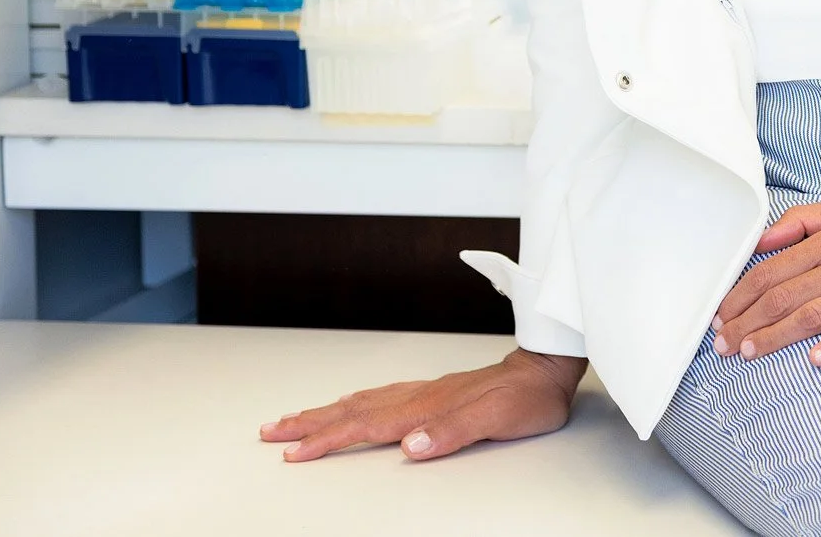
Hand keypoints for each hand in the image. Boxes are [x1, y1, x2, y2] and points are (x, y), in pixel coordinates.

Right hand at [259, 348, 587, 462]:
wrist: (550, 367)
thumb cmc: (528, 398)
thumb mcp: (497, 419)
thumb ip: (453, 432)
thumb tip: (409, 446)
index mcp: (426, 407)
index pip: (365, 426)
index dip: (326, 440)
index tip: (292, 453)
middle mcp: (420, 397)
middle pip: (352, 410)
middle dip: (309, 423)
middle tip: (270, 432)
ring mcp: (426, 392)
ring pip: (363, 400)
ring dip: (325, 411)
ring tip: (293, 417)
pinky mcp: (436, 391)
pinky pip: (382, 395)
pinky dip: (355, 402)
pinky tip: (351, 403)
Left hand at [713, 193, 820, 369]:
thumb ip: (804, 221)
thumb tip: (762, 242)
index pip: (774, 270)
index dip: (741, 296)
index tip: (720, 317)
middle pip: (787, 295)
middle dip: (748, 322)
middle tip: (721, 345)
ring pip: (818, 314)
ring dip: (778, 336)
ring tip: (749, 354)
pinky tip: (815, 359)